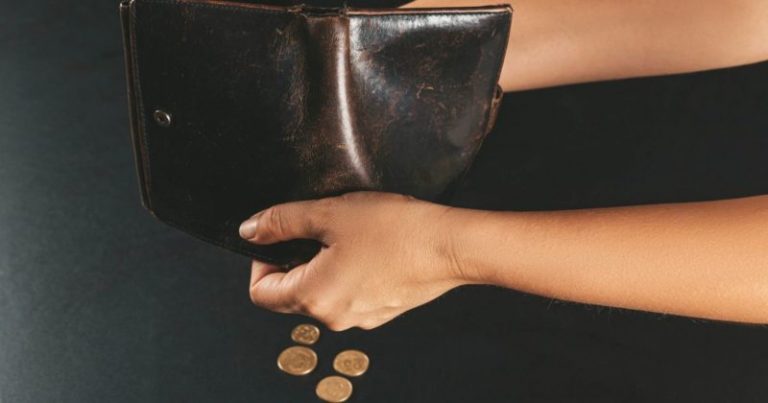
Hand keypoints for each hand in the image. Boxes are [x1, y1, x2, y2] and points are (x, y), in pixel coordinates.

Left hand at [238, 191, 469, 330]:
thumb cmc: (396, 230)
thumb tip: (251, 230)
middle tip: (316, 230)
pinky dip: (349, 274)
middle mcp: (333, 318)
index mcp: (312, 297)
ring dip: (323, 266)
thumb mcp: (329, 213)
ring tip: (348, 235)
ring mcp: (360, 319)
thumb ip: (282, 221)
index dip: (261, 262)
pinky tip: (370, 248)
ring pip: (323, 294)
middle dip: (294, 262)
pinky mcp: (381, 312)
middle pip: (290, 295)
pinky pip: (350, 295)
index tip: (279, 238)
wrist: (450, 245)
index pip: (260, 292)